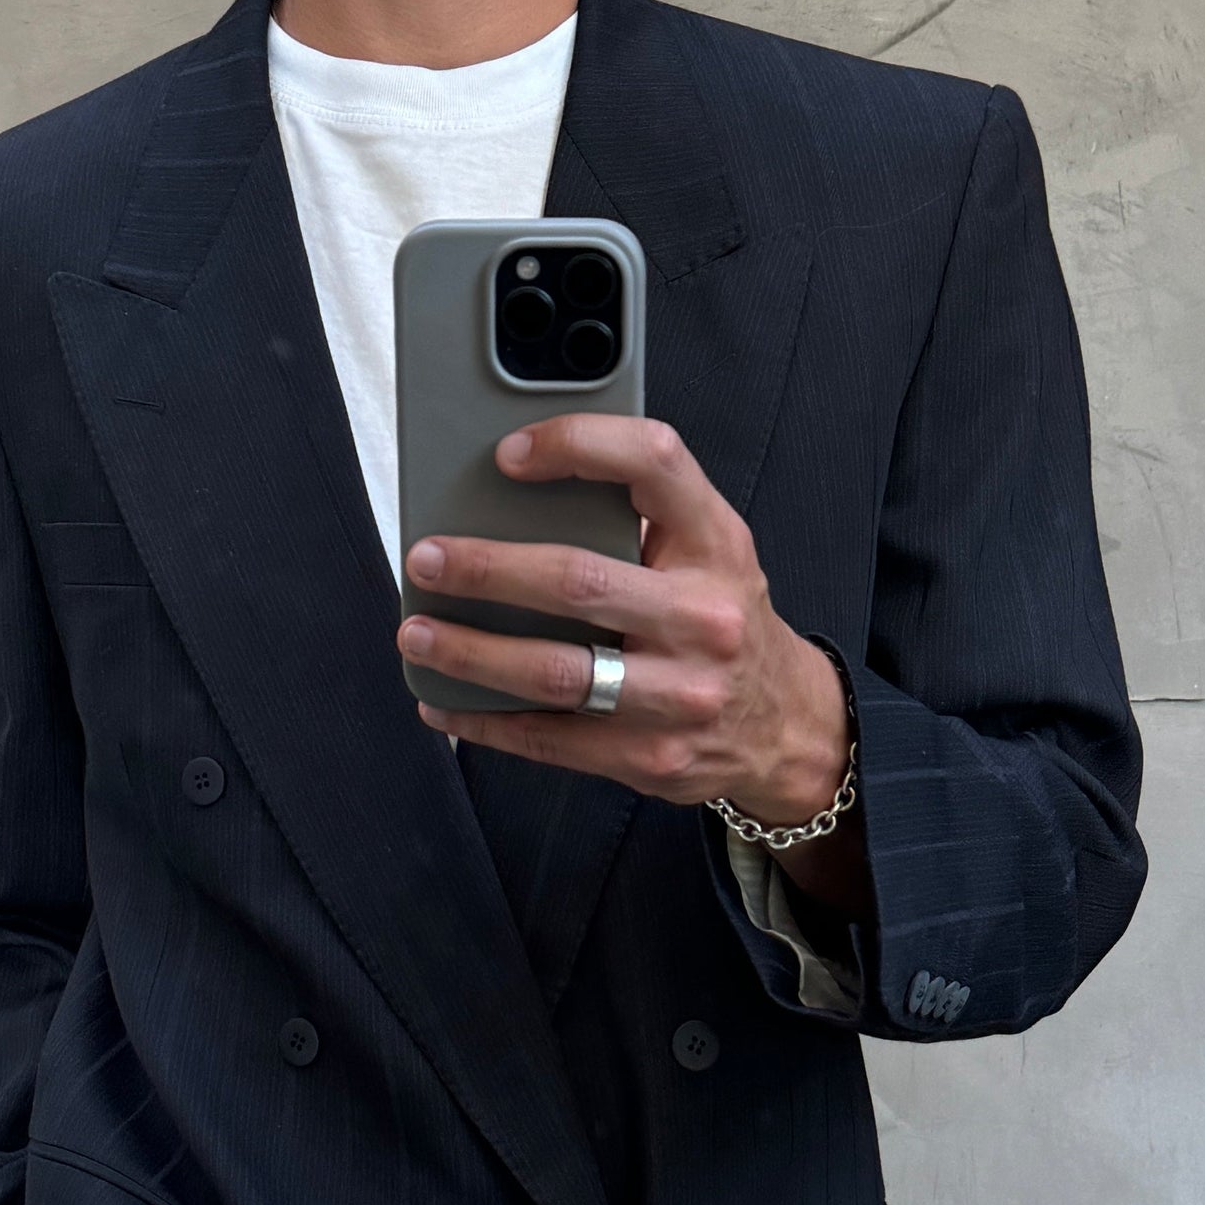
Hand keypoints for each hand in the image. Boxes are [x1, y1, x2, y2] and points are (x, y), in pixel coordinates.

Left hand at [396, 414, 869, 916]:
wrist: (786, 726)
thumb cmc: (724, 621)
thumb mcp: (712, 550)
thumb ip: (643, 515)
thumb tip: (517, 491)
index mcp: (717, 544)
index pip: (652, 463)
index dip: (575, 447)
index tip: (507, 454)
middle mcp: (703, 617)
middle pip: (576, 581)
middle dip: (486, 569)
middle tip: (429, 560)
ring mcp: (678, 695)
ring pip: (555, 671)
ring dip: (470, 654)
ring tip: (418, 635)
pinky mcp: (650, 758)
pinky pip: (550, 740)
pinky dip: (485, 722)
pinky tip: (445, 703)